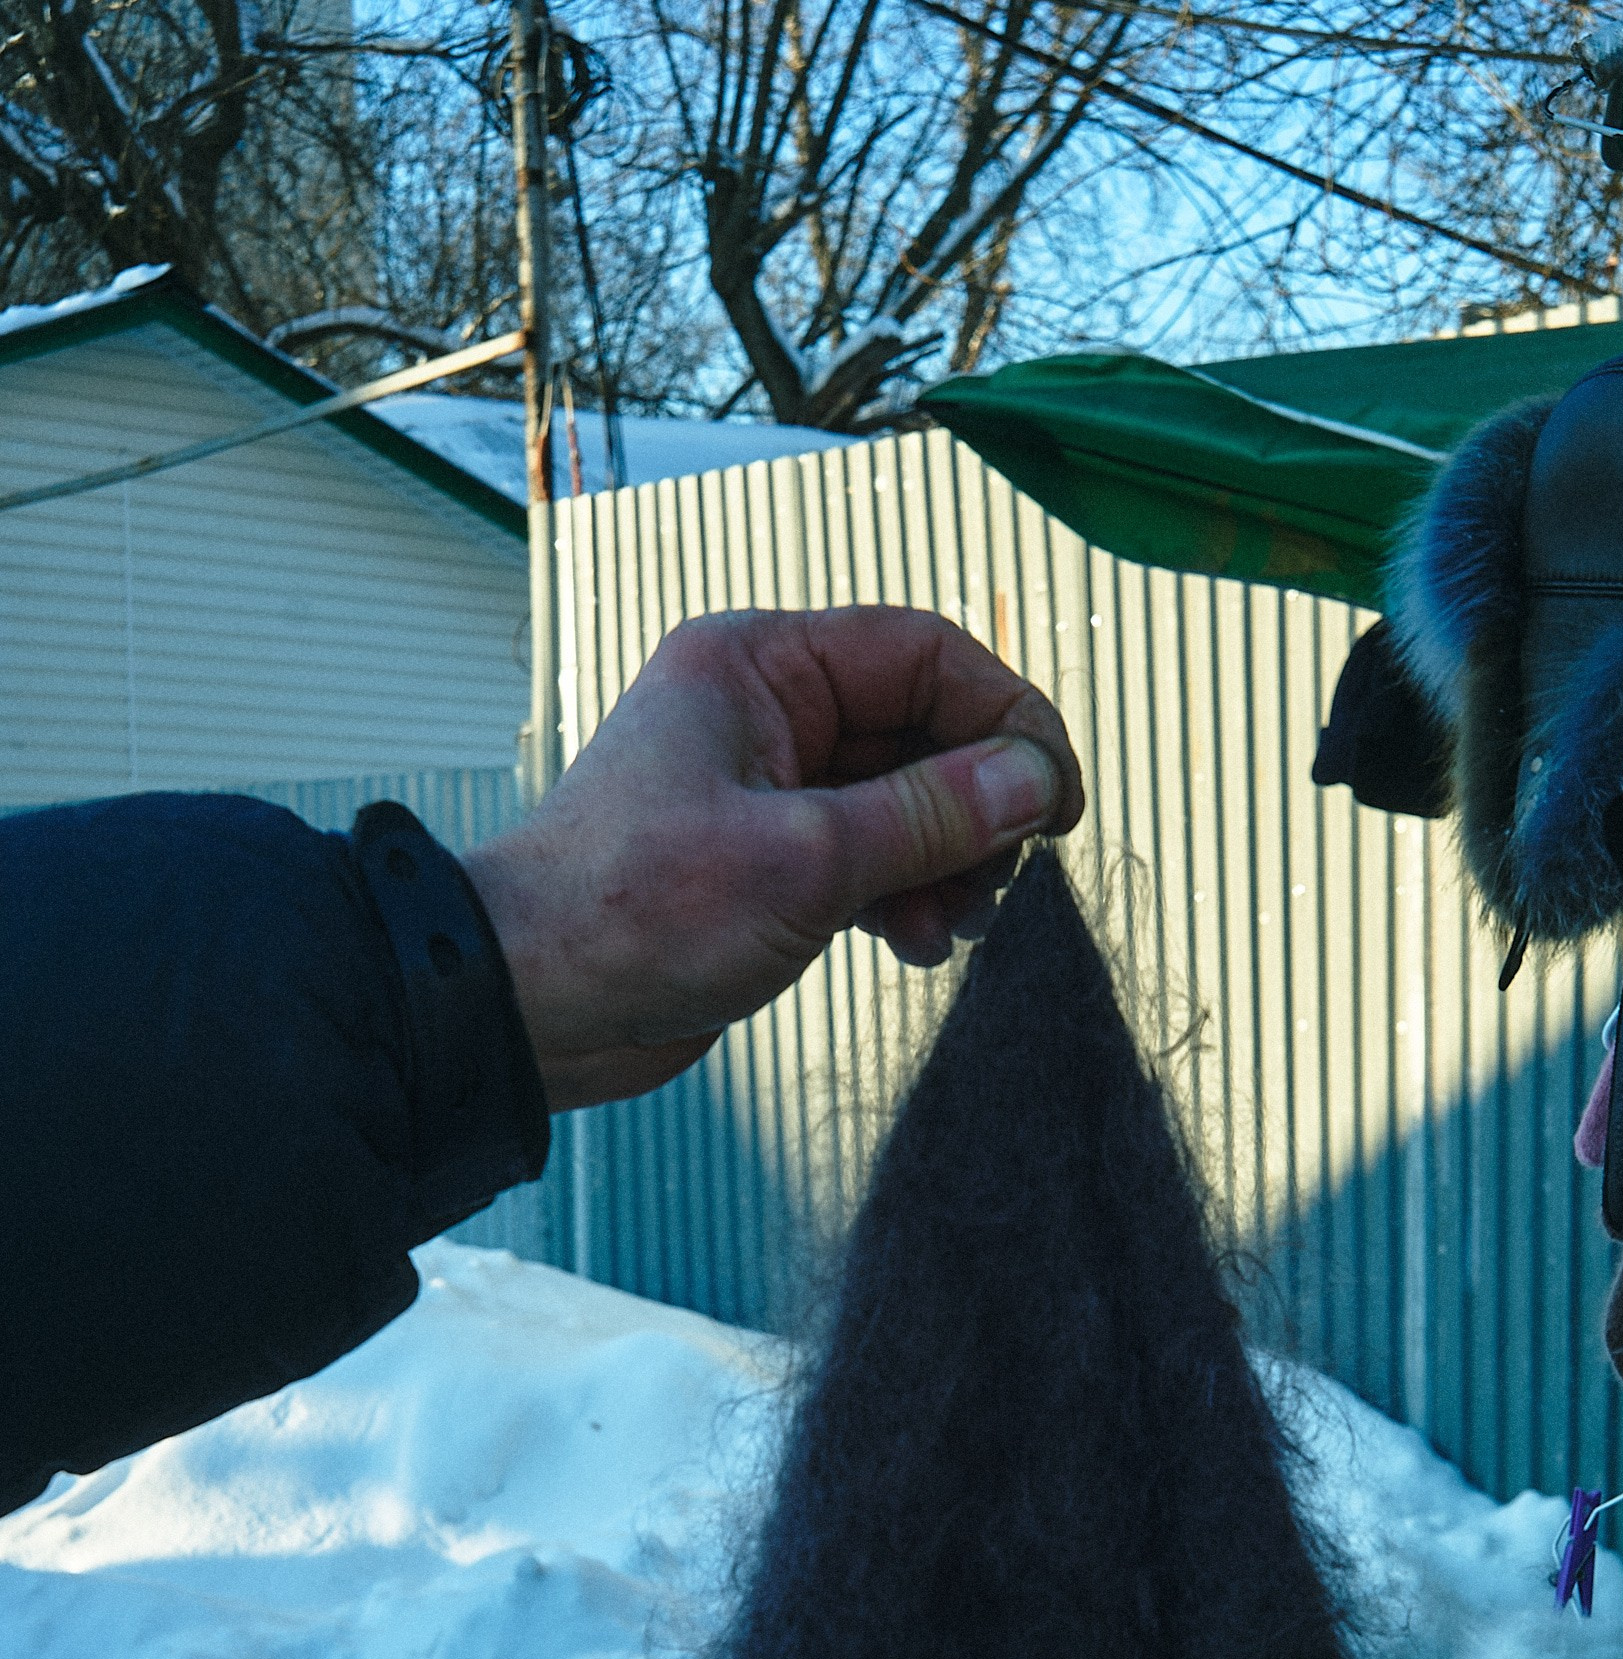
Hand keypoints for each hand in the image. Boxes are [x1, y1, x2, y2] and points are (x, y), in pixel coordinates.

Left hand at [464, 605, 1083, 1111]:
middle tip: (1004, 879)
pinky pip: (870, 854)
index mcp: (756, 665)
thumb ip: (930, 817)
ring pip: (904, 799)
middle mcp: (763, 711)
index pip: (922, 653)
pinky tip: (917, 943)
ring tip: (954, 925)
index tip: (1057, 798)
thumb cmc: (633, 914)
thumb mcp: (804, 862)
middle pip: (923, 727)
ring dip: (949, 860)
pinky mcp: (765, 859)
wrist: (528, 1005)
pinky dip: (907, 894)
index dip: (1006, 716)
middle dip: (977, 805)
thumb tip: (1035, 781)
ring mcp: (764, 787)